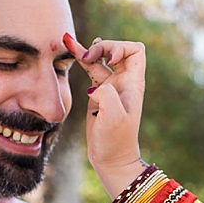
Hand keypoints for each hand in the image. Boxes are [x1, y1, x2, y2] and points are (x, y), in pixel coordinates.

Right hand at [62, 33, 148, 198]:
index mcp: (133, 84)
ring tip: (68, 42)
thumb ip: (107, 94)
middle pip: (116, 49)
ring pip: (100, 59)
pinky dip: (81, 59)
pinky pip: (91, 70)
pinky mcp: (98, 94)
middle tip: (86, 58)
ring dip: (86, 50)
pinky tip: (71, 49)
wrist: (111, 160)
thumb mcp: (113, 116)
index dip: (120, 48)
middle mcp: (124, 82)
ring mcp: (111, 87)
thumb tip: (95, 87)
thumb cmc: (115, 141)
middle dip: (101, 47)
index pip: (135, 50)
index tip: (109, 61)